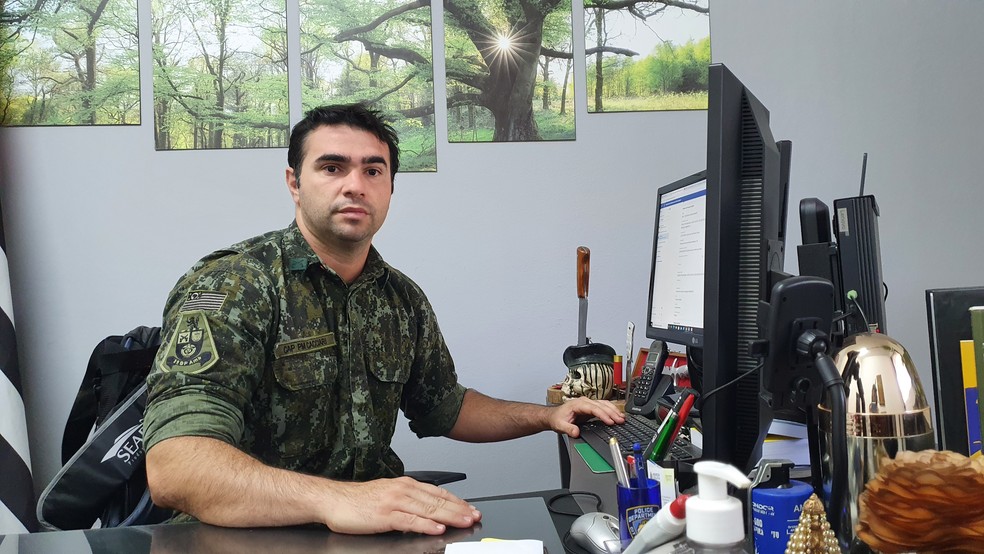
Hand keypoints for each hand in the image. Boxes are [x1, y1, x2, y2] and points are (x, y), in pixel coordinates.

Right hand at [320, 476, 481, 534]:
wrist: (333, 500)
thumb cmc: (359, 501)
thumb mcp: (389, 495)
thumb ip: (409, 501)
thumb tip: (429, 511)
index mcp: (405, 484)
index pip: (438, 493)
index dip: (457, 501)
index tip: (471, 508)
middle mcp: (403, 490)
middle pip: (437, 501)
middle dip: (459, 509)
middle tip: (475, 516)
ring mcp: (394, 502)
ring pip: (428, 509)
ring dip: (449, 516)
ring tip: (464, 521)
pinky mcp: (385, 515)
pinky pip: (409, 521)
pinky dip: (425, 525)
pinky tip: (437, 529)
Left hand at [549, 397, 624, 437]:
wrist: (554, 416)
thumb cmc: (557, 418)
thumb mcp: (560, 425)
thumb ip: (568, 429)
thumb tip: (576, 432)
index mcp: (578, 404)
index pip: (593, 408)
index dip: (603, 415)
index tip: (610, 421)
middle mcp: (584, 402)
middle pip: (601, 405)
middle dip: (612, 413)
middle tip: (620, 420)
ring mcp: (588, 403)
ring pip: (604, 404)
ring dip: (614, 411)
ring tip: (622, 418)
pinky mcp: (590, 407)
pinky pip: (603, 407)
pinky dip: (611, 410)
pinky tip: (617, 414)